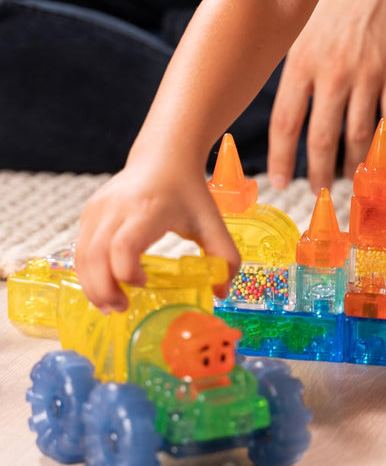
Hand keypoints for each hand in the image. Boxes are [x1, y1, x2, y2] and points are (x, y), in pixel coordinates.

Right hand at [74, 159, 239, 311]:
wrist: (163, 156)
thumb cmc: (187, 192)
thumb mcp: (212, 221)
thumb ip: (225, 257)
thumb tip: (222, 292)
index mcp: (148, 209)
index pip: (124, 245)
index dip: (127, 272)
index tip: (144, 284)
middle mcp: (117, 207)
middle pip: (95, 255)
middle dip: (104, 289)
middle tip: (121, 308)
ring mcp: (98, 208)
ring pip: (82, 255)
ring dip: (91, 285)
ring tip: (110, 304)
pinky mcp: (89, 212)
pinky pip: (80, 248)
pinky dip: (87, 272)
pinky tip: (104, 286)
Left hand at [267, 0, 385, 190]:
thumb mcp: (301, 30)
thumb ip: (295, 72)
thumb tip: (284, 115)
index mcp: (301, 63)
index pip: (285, 123)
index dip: (282, 158)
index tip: (281, 181)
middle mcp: (332, 72)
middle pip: (322, 138)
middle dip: (319, 172)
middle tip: (318, 190)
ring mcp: (367, 73)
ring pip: (359, 136)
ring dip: (354, 165)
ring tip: (350, 179)